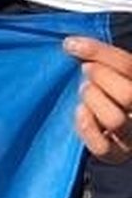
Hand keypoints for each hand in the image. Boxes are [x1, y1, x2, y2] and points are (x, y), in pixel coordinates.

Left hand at [65, 36, 131, 162]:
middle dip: (100, 77)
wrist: (109, 125)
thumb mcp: (110, 71)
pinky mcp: (116, 154)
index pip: (128, 65)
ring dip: (93, 101)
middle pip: (128, 94)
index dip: (99, 52)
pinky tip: (80, 112)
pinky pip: (102, 146)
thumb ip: (99, 59)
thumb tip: (71, 44)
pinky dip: (86, 128)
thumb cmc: (107, 90)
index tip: (72, 44)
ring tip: (84, 91)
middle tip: (86, 71)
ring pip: (115, 120)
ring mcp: (131, 136)